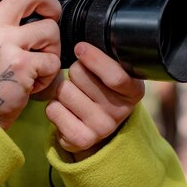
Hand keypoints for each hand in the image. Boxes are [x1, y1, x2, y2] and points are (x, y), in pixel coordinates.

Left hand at [45, 42, 144, 160]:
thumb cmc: (103, 91)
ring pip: (63, 90)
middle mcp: (120, 112)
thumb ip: (105, 59)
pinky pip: (53, 109)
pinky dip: (53, 105)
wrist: (97, 128)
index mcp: (134, 91)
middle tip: (81, 80)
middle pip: (80, 75)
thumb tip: (82, 46)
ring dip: (62, 89)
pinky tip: (66, 110)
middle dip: (74, 71)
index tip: (80, 47)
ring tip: (74, 96)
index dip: (94, 58)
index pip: (115, 76)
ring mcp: (101, 128)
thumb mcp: (114, 74)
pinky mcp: (81, 139)